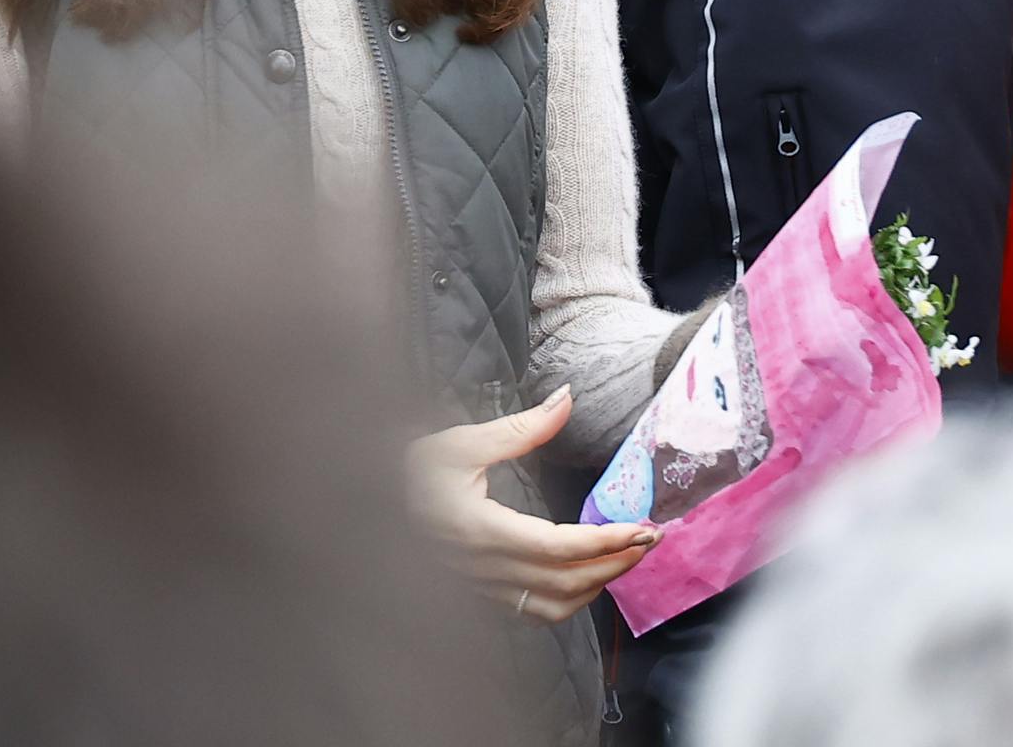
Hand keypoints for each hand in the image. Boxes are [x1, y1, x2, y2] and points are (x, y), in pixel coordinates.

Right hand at [405, 388, 658, 624]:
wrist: (363, 507)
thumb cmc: (408, 474)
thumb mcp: (460, 443)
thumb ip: (521, 428)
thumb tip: (565, 398)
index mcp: (482, 531)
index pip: (560, 547)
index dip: (607, 542)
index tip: (642, 528)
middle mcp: (485, 569)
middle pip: (567, 582)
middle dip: (616, 563)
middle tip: (649, 541)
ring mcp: (482, 589)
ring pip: (555, 606)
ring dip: (597, 586)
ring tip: (623, 559)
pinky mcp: (480, 597)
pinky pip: (533, 614)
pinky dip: (568, 602)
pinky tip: (583, 580)